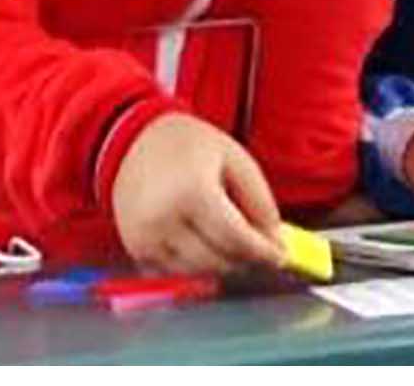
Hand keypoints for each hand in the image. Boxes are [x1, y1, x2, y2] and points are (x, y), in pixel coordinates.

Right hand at [111, 113, 286, 273]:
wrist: (133, 140)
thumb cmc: (188, 146)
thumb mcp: (234, 159)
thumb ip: (260, 201)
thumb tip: (276, 241)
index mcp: (192, 192)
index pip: (236, 238)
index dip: (263, 252)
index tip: (281, 256)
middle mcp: (163, 220)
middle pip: (218, 261)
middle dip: (245, 259)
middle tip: (260, 248)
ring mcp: (145, 238)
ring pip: (199, 273)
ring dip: (222, 263)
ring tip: (230, 239)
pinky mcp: (136, 249)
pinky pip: (177, 272)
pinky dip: (197, 265)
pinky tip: (202, 240)